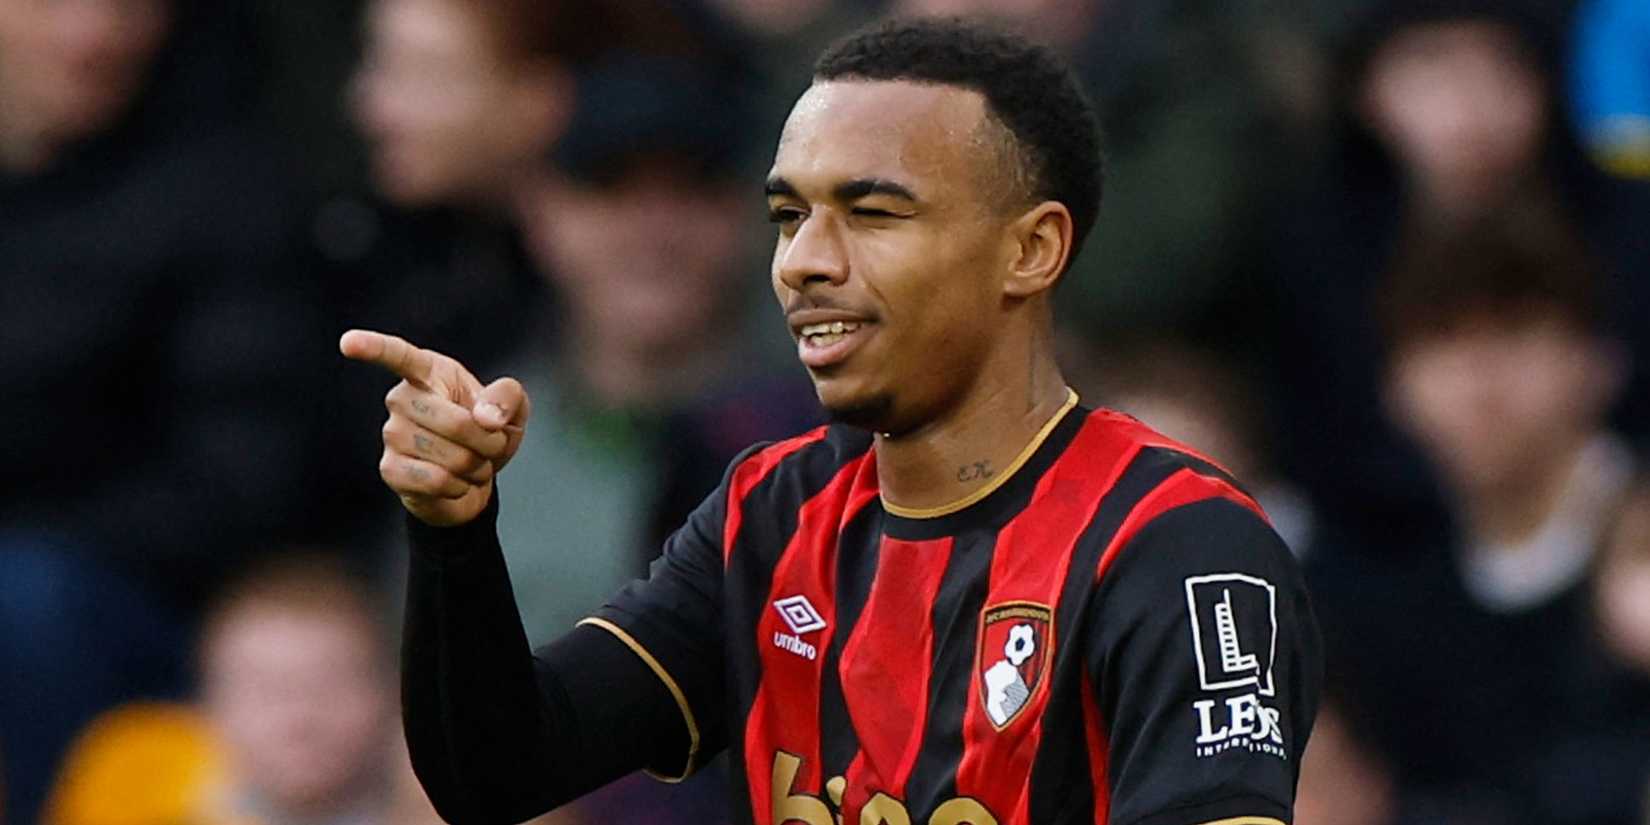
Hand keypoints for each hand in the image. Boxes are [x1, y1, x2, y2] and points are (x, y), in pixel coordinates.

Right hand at [339, 329, 529, 525]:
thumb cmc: (488, 432)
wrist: (475, 479)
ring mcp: (392, 435)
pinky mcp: (390, 469)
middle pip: (455, 422)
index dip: (374, 348)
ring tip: (471, 463)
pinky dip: (459, 487)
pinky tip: (454, 482)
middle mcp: (401, 399)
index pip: (398, 356)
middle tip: (489, 445)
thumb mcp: (512, 408)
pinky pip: (436, 481)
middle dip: (488, 442)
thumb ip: (506, 397)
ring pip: (451, 456)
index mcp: (429, 372)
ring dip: (476, 467)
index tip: (348, 342)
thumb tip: (485, 417)